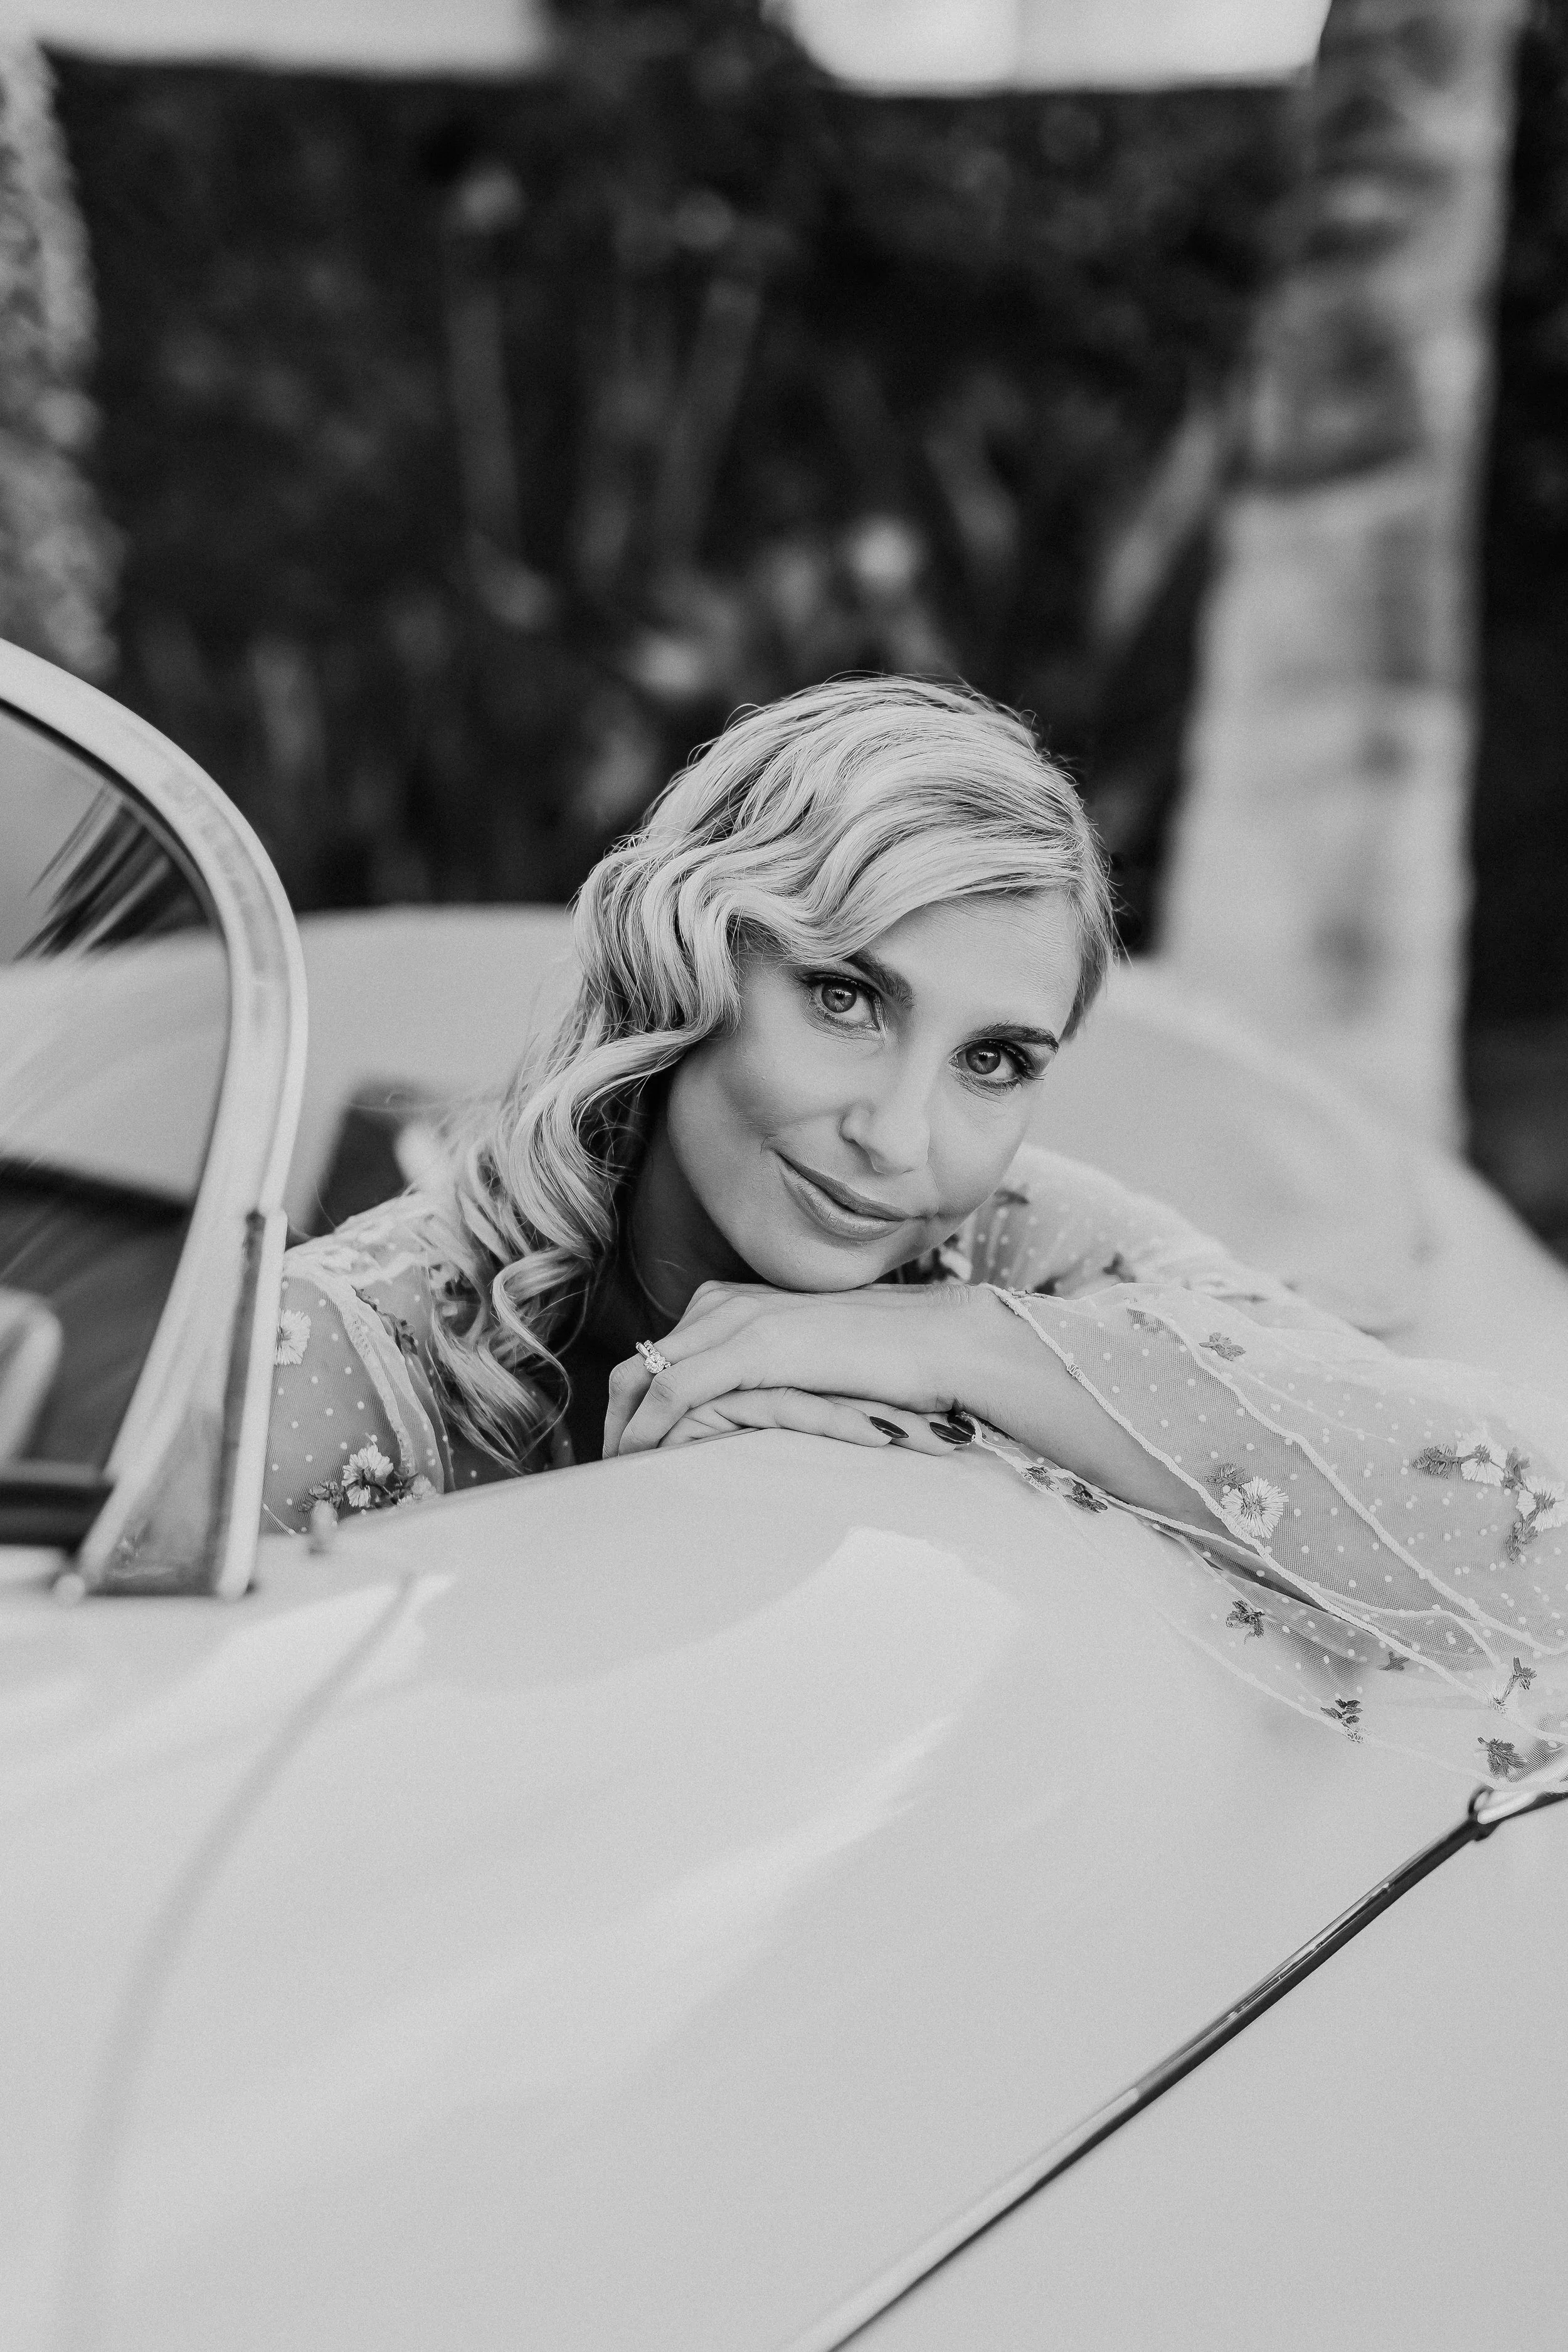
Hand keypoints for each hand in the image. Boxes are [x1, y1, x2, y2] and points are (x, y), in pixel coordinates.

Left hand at [603, 1279, 992, 1459]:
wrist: (942, 1341)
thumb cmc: (889, 1363)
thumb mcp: (807, 1363)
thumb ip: (765, 1375)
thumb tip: (742, 1416)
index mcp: (735, 1300)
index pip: (657, 1354)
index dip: (631, 1407)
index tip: (627, 1454)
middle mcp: (725, 1301)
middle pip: (636, 1364)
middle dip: (613, 1422)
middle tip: (611, 1477)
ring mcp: (737, 1319)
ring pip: (643, 1377)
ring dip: (623, 1433)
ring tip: (621, 1482)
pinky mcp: (754, 1347)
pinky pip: (675, 1392)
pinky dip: (649, 1432)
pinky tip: (646, 1467)